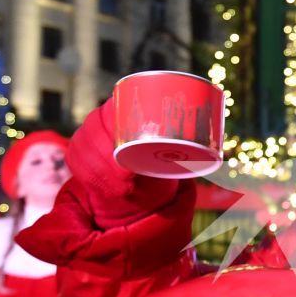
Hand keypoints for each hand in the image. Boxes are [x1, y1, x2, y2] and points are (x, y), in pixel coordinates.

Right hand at [67, 98, 187, 227]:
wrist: (140, 167)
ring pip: (81, 148)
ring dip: (98, 174)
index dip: (116, 139)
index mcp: (126, 105)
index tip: (131, 171)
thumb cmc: (161, 153)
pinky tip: (101, 190)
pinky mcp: (78, 148)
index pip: (112, 113)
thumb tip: (221, 149)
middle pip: (94, 133)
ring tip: (121, 191)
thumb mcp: (174, 145)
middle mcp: (102, 116)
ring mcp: (87, 132)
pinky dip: (88, 178)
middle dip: (107, 164)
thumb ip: (191, 143)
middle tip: (128, 185)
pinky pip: (74, 160)